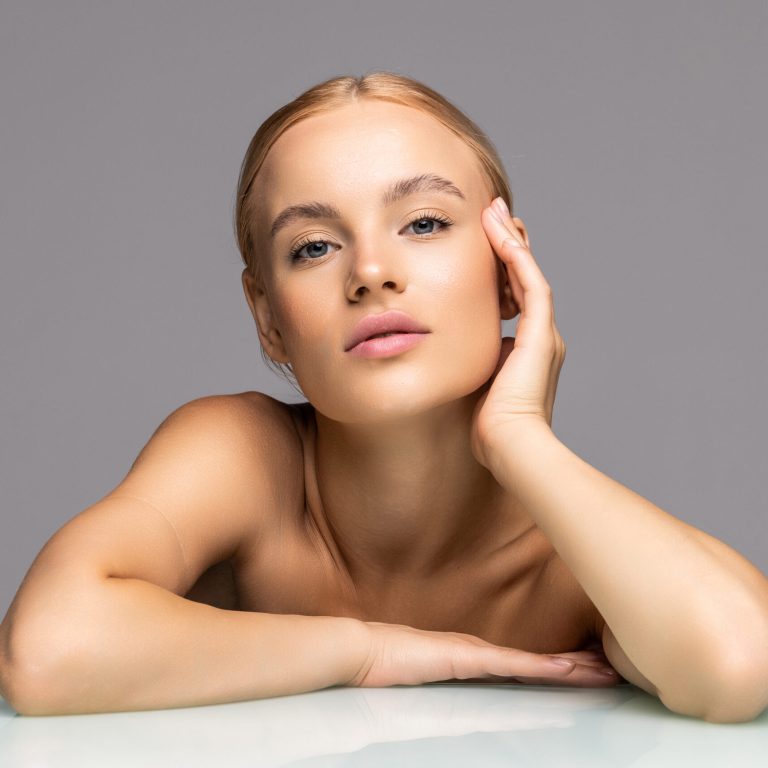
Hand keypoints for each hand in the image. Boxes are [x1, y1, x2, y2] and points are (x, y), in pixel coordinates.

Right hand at [348, 621, 620, 687]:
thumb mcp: (424, 672)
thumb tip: (458, 679)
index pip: (526, 662)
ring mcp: (477, 653)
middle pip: (539, 659)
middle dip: (577, 663)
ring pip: (536, 661)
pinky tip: (568, 668)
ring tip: (605, 669)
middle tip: (613, 664)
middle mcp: (482, 651)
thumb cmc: (386, 662)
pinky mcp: (468, 658)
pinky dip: (544, 667)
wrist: (363, 649)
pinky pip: (514, 666)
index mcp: (474, 655)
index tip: (588, 663)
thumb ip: (445, 673)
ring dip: (572, 666)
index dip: (559, 662)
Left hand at [470, 196, 566, 468]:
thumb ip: (467, 365)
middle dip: (508, 247)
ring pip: (528, 273)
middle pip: (523, 279)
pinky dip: (515, 255)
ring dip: (511, 241)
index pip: (512, 298)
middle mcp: (541, 337)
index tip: (480, 245)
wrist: (508, 446)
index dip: (499, 270)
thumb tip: (442, 353)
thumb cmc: (488, 427)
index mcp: (526, 350)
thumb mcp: (474, 386)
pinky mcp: (543, 335)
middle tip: (491, 216)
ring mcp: (544, 334)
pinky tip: (499, 231)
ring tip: (494, 212)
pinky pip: (530, 283)